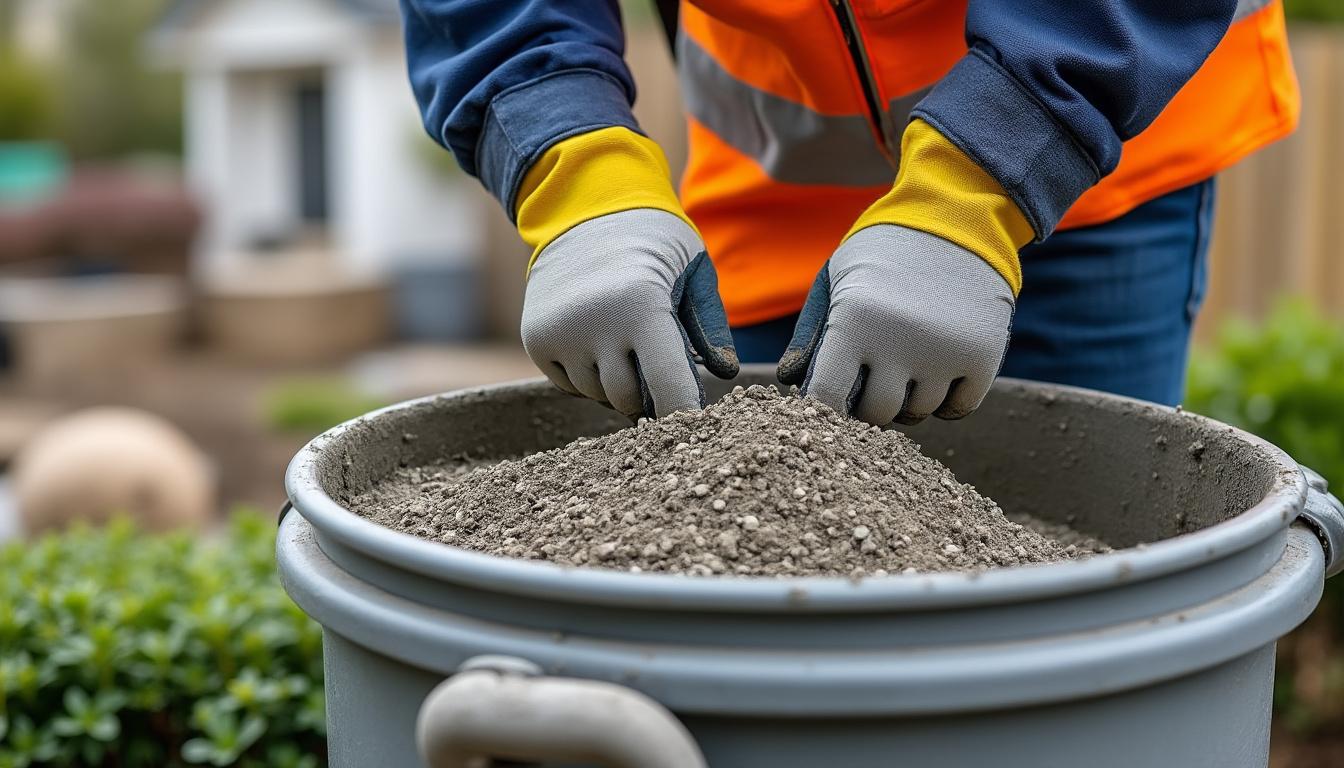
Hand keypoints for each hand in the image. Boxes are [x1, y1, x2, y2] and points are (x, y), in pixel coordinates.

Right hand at [522, 209, 738, 418]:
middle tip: (658, 364)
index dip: (684, 413)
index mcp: (642, 306)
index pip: (669, 389)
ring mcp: (560, 335)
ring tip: (625, 340)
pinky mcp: (536, 341)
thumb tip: (725, 372)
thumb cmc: (653, 239)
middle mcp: (595, 325)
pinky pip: (571, 386)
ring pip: (600, 394)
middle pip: (631, 400)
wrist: (582, 210)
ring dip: (618, 382)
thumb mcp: (693, 268)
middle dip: (650, 392)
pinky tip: (598, 339)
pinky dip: (589, 375)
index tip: (696, 423)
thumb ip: (712, 324)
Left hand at [778, 225, 1012, 425]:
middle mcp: (900, 343)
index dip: (824, 406)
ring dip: (908, 398)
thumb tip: (795, 384)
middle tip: (872, 374)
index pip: (827, 398)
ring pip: (917, 412)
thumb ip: (810, 334)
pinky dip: (945, 401)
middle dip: (868, 401)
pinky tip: (937, 371)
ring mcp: (945, 353)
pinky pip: (956, 410)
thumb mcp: (836, 279)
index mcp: (855, 322)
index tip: (831, 396)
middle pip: (875, 412)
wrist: (957, 216)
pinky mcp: (983, 357)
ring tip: (907, 359)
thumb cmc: (883, 251)